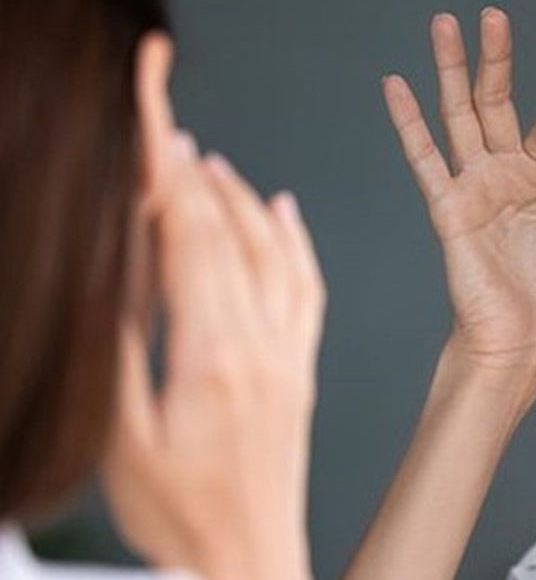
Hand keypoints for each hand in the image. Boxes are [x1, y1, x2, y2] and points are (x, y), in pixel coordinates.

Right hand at [102, 38, 324, 579]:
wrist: (249, 559)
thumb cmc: (178, 514)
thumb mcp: (122, 439)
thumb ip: (120, 351)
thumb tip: (113, 273)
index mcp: (210, 352)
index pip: (187, 236)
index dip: (167, 169)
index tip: (154, 115)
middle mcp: (259, 342)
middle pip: (226, 233)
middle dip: (191, 171)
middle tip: (166, 121)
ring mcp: (287, 353)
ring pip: (271, 253)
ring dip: (237, 199)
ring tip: (207, 160)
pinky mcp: (300, 369)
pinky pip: (307, 289)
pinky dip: (295, 241)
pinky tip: (282, 210)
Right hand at [382, 8, 535, 390]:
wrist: (526, 338)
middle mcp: (508, 172)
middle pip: (497, 101)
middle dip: (493, 57)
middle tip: (490, 13)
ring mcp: (476, 186)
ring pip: (460, 115)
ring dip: (451, 69)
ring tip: (443, 22)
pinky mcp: (450, 209)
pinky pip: (427, 160)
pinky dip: (409, 123)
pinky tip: (395, 84)